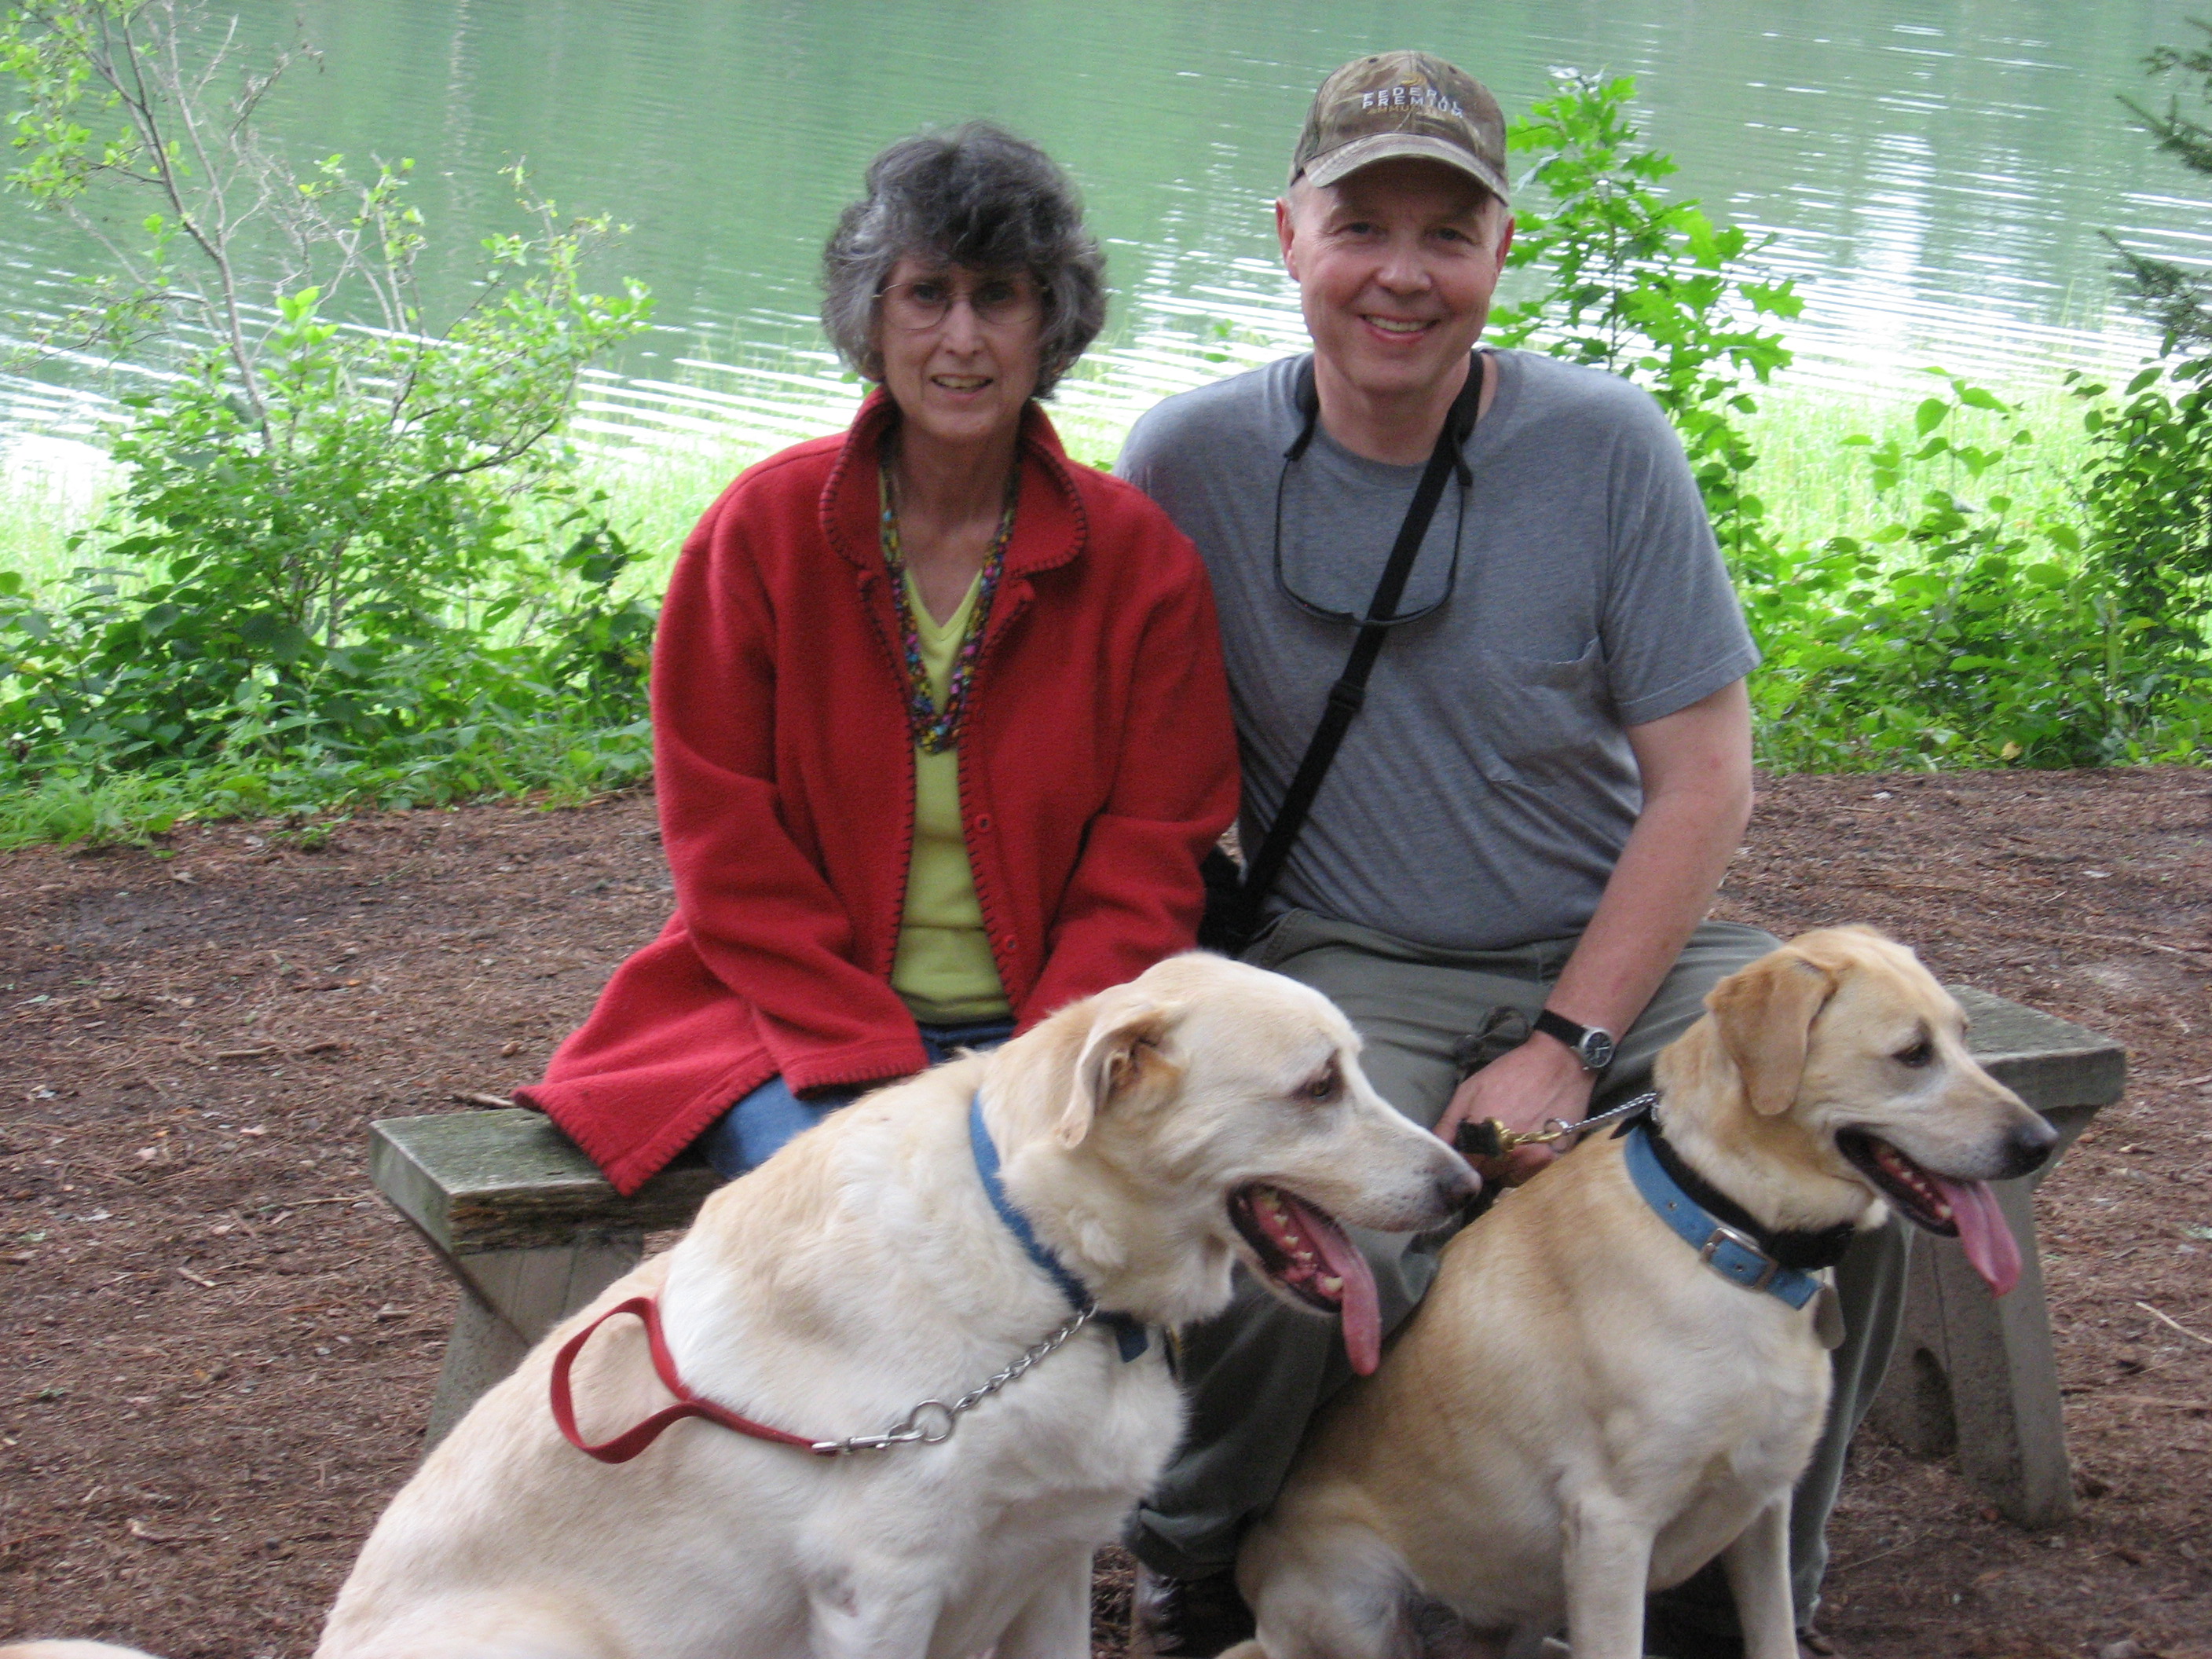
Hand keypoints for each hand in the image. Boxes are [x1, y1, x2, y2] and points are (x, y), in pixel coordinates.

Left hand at [1435, 1035, 1597, 1185]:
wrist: (1558, 1063)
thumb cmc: (1509, 1074)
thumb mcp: (1469, 1091)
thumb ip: (1448, 1125)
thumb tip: (1433, 1148)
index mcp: (1483, 1138)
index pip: (1463, 1168)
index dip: (1462, 1160)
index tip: (1465, 1149)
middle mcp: (1509, 1154)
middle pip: (1485, 1175)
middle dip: (1481, 1162)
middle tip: (1488, 1140)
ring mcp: (1534, 1160)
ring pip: (1507, 1178)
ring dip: (1503, 1165)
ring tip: (1508, 1140)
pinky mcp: (1554, 1160)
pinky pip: (1530, 1177)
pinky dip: (1524, 1166)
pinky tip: (1525, 1144)